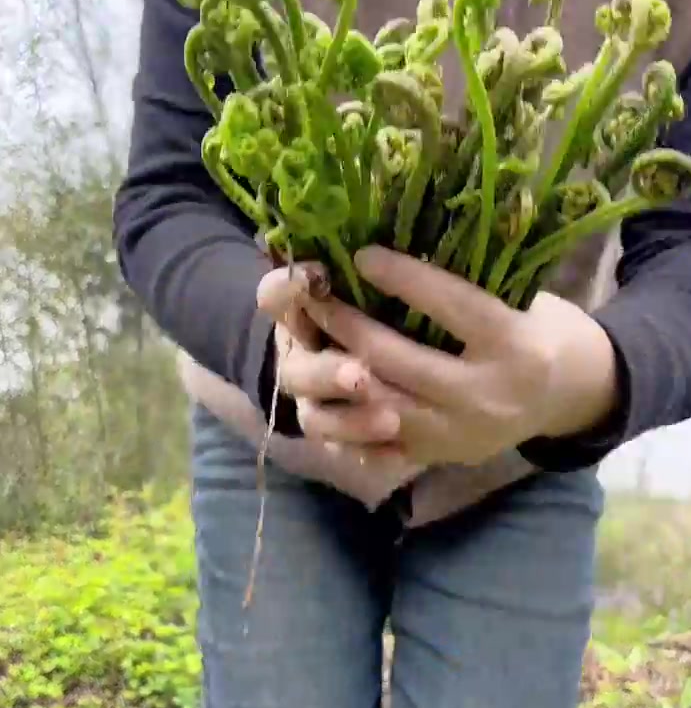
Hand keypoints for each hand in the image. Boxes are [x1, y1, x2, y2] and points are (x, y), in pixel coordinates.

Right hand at [255, 261, 420, 503]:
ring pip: (320, 420)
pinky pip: (349, 455)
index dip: (286, 291)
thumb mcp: (360, 287)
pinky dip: (371, 457)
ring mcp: (315, 405)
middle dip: (328, 373)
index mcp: (295, 317)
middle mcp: (296, 363)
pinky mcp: (339, 439)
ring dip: (352, 421)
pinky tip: (400, 457)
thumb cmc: (365, 313)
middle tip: (359, 375)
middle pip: (298, 372)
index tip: (317, 276)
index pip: (273, 297)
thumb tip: (353, 249)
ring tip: (391, 421)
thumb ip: (350, 274)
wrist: (342, 366)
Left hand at [298, 246, 618, 467]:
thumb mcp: (523, 299)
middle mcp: (486, 395)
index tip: (361, 255)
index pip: (450, 306)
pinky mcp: (442, 456)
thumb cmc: (538, 330)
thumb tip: (401, 242)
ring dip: (336, 372)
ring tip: (308, 340)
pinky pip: (380, 445)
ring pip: (380, 406)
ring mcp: (461, 434)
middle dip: (348, 326)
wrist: (569, 396)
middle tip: (315, 296)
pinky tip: (321, 389)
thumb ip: (470, 284)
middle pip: (399, 360)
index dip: (402, 278)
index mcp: (515, 344)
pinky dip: (347, 418)